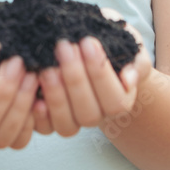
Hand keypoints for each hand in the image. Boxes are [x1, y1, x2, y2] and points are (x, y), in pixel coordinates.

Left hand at [33, 10, 151, 136]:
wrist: (87, 45)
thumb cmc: (109, 41)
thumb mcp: (126, 41)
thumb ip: (134, 59)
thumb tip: (128, 79)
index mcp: (120, 100)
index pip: (114, 100)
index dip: (100, 74)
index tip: (88, 41)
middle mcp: (97, 115)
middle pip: (89, 113)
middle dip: (75, 78)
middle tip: (63, 46)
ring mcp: (73, 120)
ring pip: (67, 124)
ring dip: (56, 96)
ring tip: (47, 66)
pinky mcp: (49, 120)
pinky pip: (44, 128)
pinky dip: (39, 114)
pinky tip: (35, 88)